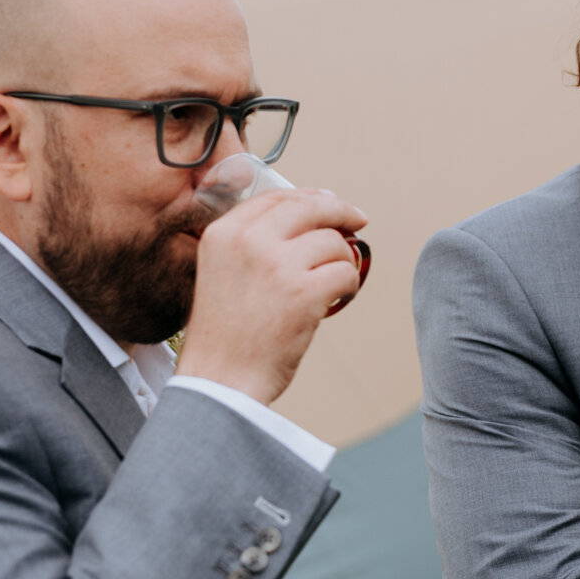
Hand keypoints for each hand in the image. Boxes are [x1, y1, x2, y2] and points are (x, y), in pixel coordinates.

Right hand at [174, 189, 369, 405]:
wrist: (220, 381)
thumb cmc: (227, 334)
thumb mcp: (223, 271)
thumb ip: (255, 241)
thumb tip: (315, 210)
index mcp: (223, 233)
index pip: (276, 197)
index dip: (310, 197)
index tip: (331, 204)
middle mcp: (247, 241)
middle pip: (310, 207)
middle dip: (341, 212)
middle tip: (360, 222)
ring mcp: (276, 264)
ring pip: (334, 242)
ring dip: (343, 261)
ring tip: (332, 285)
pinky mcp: (303, 292)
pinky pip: (345, 272)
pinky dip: (349, 286)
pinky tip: (337, 300)